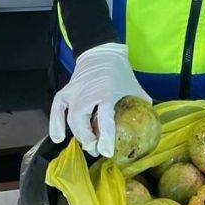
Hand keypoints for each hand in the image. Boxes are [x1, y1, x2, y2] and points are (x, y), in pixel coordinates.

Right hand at [49, 42, 151, 157]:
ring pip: (70, 117)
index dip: (105, 137)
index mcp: (107, 93)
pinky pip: (56, 108)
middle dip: (88, 139)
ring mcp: (75, 92)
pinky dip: (55, 123)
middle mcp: (88, 93)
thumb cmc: (120, 71)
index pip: (104, 118)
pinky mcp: (66, 90)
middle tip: (96, 149)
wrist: (101, 52)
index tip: (105, 152)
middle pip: (81, 120)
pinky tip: (58, 137)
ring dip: (78, 134)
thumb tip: (149, 124)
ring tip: (87, 144)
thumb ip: (141, 105)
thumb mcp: (134, 87)